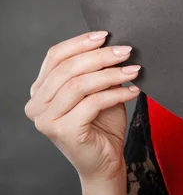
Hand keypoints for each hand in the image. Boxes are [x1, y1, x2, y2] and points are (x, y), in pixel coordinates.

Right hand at [25, 31, 140, 181]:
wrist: (106, 160)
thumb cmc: (102, 123)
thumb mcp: (98, 89)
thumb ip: (96, 69)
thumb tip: (112, 43)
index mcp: (40, 90)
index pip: (55, 56)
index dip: (80, 42)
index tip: (106, 35)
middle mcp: (37, 104)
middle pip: (68, 68)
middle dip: (101, 56)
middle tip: (126, 51)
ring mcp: (46, 120)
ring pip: (80, 84)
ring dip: (111, 73)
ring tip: (134, 70)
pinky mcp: (63, 131)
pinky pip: (92, 103)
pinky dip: (116, 93)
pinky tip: (133, 90)